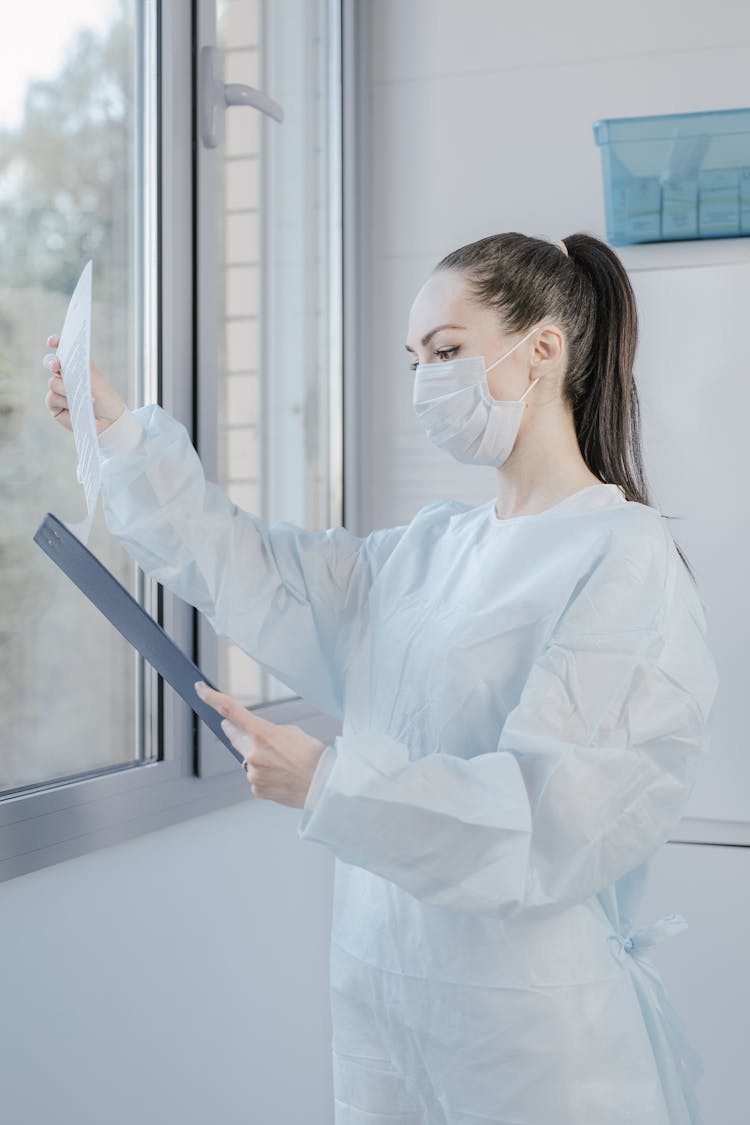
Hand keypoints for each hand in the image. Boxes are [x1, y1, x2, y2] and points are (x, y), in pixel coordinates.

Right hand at [43, 332, 127, 434]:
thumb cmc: (106, 399)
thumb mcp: (96, 379)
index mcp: (77, 366)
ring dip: (66, 389)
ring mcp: (59, 391)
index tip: (53, 342)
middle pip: (51, 363)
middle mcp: (66, 377)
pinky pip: (51, 398)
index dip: (55, 343)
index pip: (63, 350)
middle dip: (51, 362)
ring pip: (52, 383)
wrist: (109, 423)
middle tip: (56, 365)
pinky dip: (63, 401)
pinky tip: (74, 407)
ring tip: (82, 398)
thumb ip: (80, 366)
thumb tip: (63, 358)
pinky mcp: (55, 406)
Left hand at [194, 681, 326, 807]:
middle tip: (245, 731)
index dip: (211, 698)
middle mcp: (253, 753)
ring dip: (257, 756)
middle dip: (237, 731)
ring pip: (246, 759)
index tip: (200, 689)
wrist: (324, 784)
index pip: (230, 710)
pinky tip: (281, 775)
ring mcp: (253, 773)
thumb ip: (265, 732)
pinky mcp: (256, 789)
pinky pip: (254, 776)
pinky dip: (264, 774)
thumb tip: (250, 738)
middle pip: (234, 736)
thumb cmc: (312, 755)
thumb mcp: (291, 732)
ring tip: (282, 762)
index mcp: (262, 733)